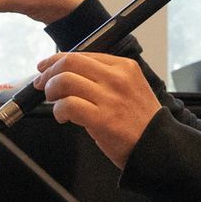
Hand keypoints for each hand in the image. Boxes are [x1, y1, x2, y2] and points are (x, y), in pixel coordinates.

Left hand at [36, 52, 160, 169]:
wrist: (158, 147)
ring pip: (65, 81)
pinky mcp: (102, 118)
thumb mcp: (130, 88)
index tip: (46, 68)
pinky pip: (68, 105)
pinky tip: (63, 117)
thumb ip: (104, 79)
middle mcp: (117, 78)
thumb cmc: (141, 122)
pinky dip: (59, 110)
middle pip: (70, 62)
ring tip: (55, 103)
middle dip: (49, 73)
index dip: (57, 60)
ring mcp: (110, 97)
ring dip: (52, 91)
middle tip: (42, 84)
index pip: (82, 55)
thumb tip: (69, 75)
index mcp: (124, 67)